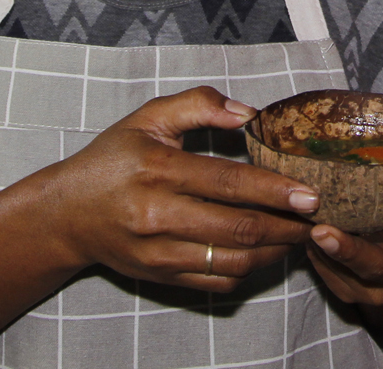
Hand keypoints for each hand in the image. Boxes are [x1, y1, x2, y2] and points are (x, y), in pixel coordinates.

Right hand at [45, 87, 321, 291]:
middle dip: (286, 226)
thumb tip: (246, 114)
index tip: (310, 194)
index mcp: (158, 169)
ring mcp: (158, 251)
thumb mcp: (147, 118)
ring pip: (232, 260)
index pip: (228, 183)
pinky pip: (215, 280)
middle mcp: (158, 215)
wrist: (66, 214)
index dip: (274, 191)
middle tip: (317, 218)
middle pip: (237, 228)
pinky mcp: (160, 275)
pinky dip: (247, 269)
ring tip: (297, 235)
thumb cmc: (112, 160)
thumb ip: (197, 104)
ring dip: (273, 251)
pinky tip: (264, 251)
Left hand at [306, 199, 382, 307]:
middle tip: (323, 232)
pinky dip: (315, 256)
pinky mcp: (352, 295)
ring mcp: (379, 291)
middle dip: (350, 252)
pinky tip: (304, 232)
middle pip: (379, 266)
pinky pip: (329, 277)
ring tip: (303, 226)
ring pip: (346, 275)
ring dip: (322, 253)